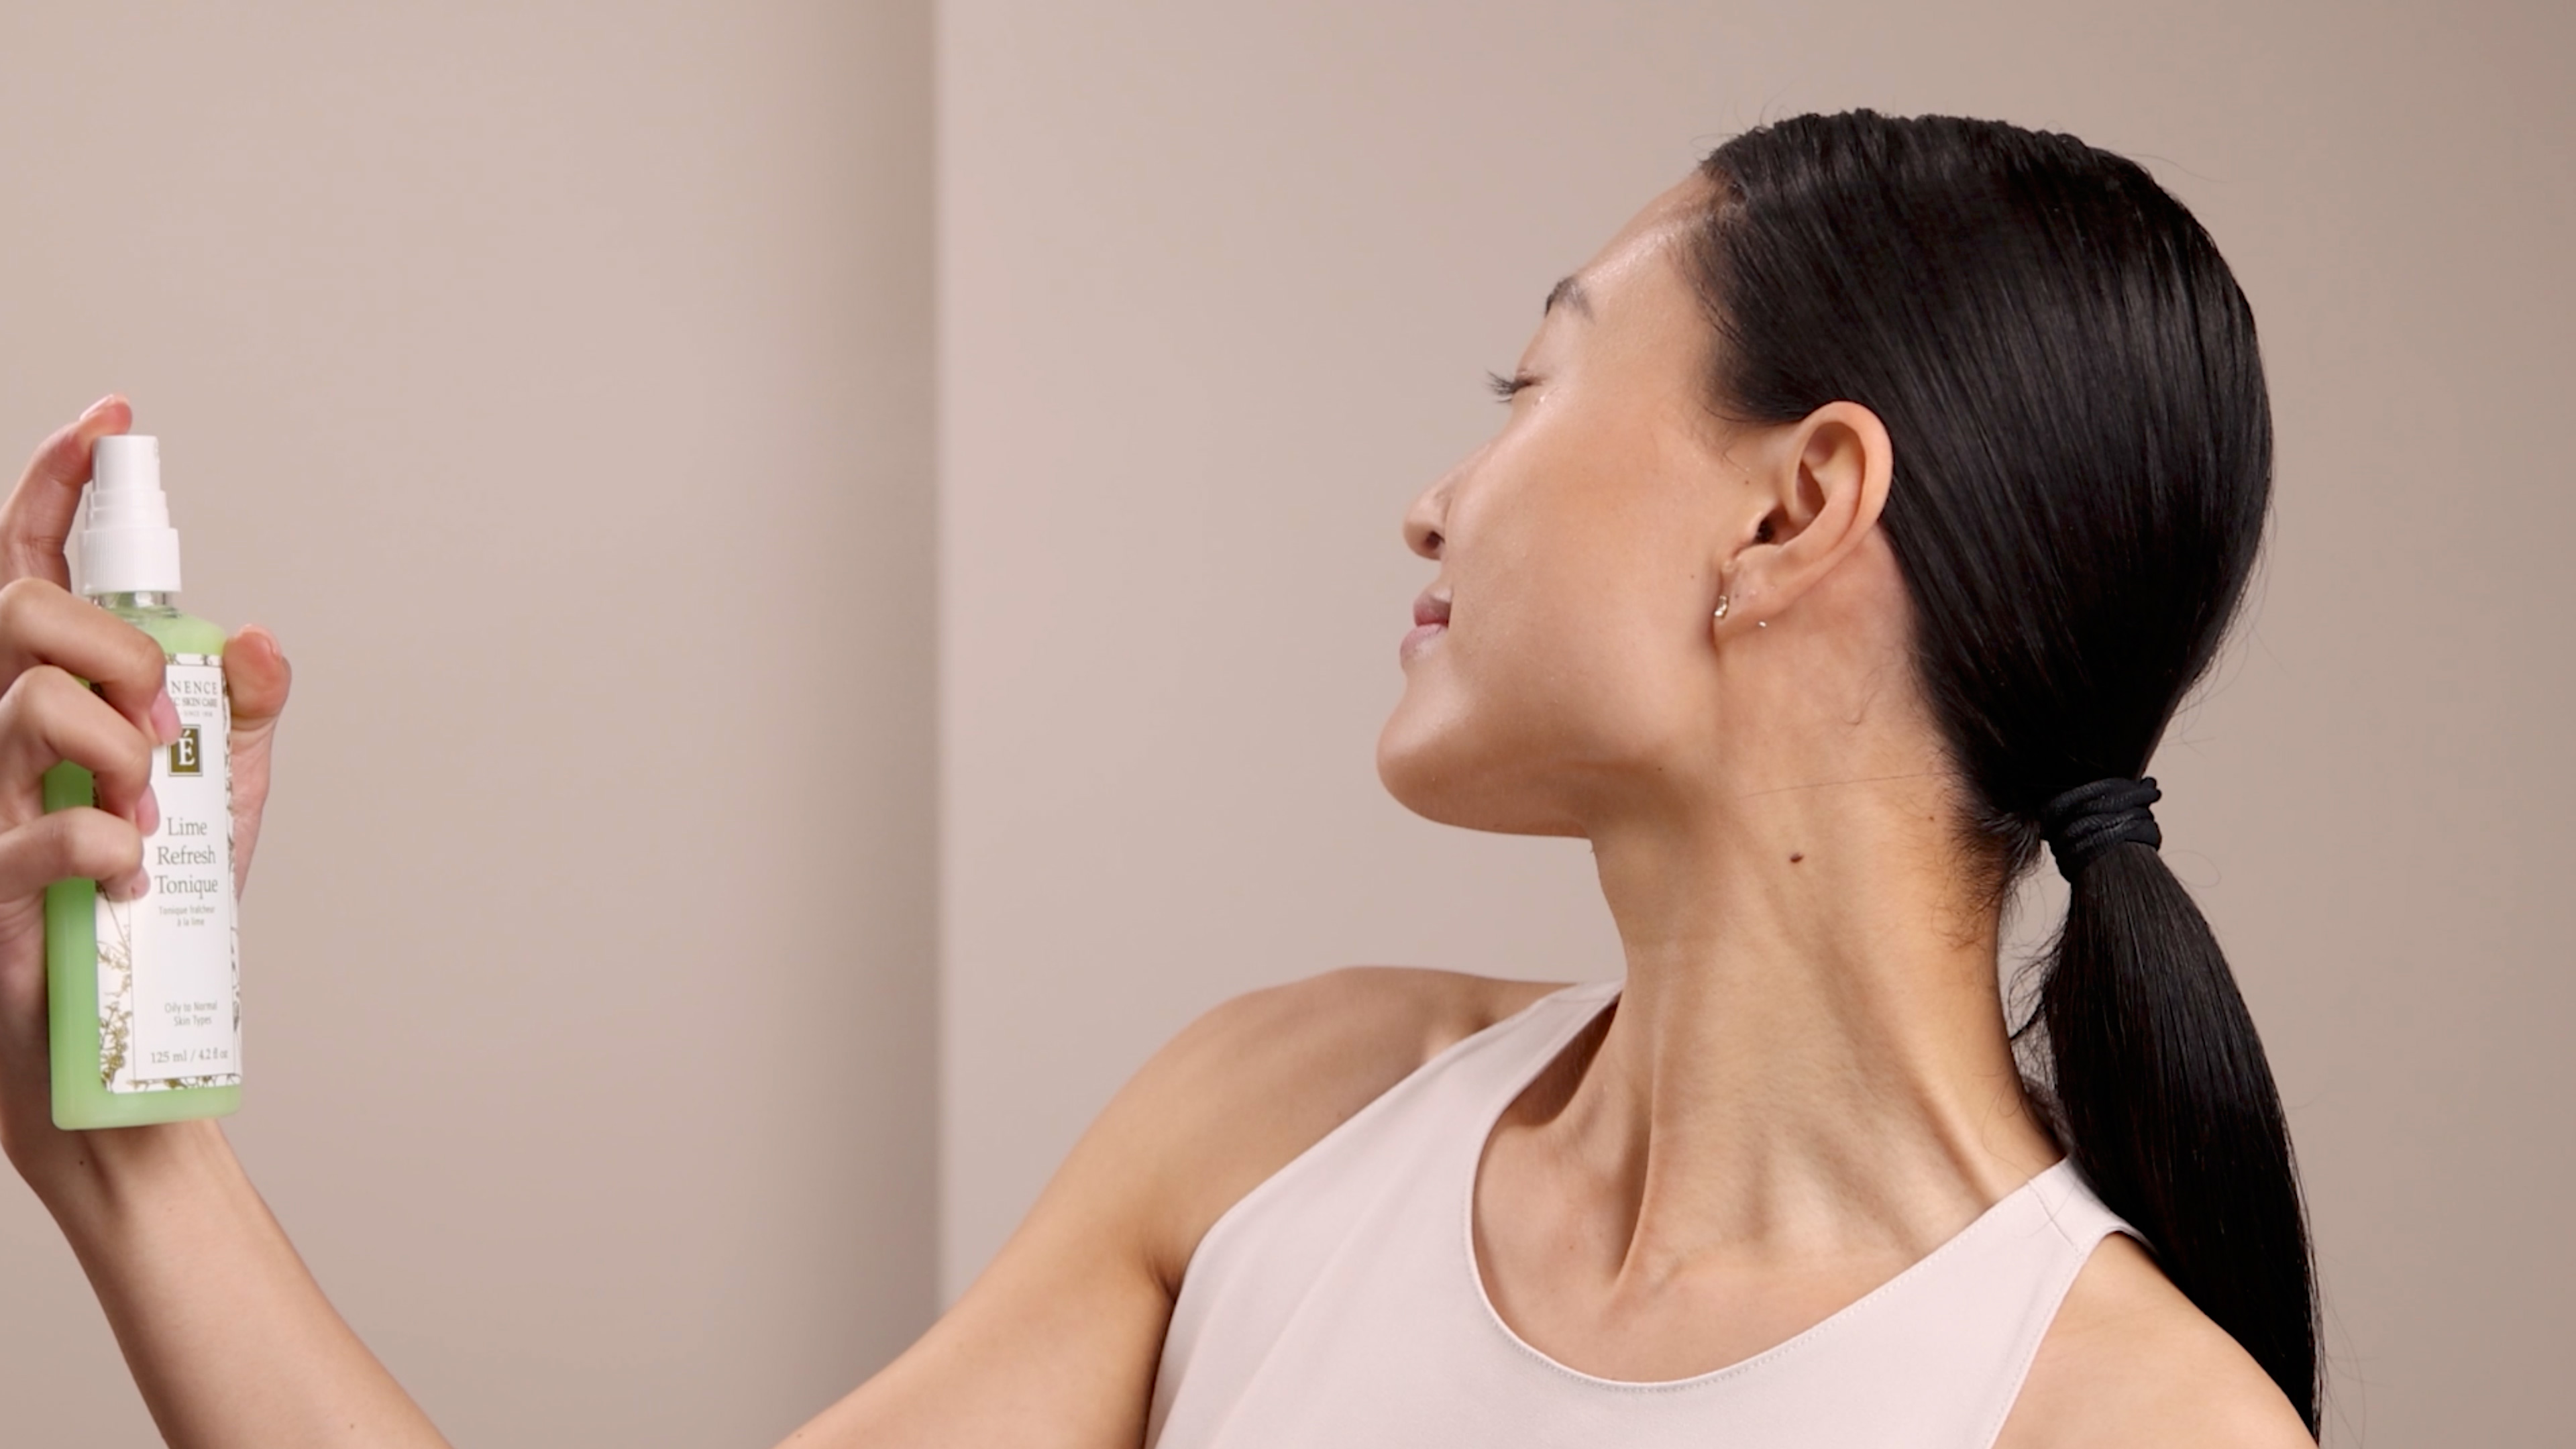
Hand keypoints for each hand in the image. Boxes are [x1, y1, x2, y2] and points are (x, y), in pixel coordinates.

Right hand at [0, 396, 292, 1179]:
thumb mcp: (227, 799)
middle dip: (117, 647)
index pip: (35, 567)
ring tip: (151, 818)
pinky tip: (131, 877)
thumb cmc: (165, 915)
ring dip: (122, 750)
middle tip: (168, 717)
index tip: (113, 418)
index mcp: (59, 701)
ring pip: (28, 706)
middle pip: (25, 616)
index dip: (58, 485)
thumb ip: (246, 710)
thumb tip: (267, 636)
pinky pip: (41, 830)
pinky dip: (108, 846)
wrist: (125, 1048)